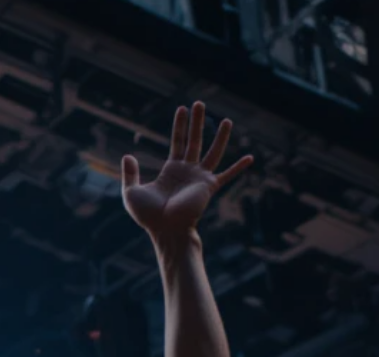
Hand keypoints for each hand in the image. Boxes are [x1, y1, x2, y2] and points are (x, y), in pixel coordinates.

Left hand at [122, 102, 253, 245]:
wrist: (164, 230)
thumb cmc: (148, 217)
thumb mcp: (131, 192)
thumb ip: (130, 174)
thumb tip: (128, 156)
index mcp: (172, 170)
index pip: (178, 142)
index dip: (180, 126)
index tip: (182, 109)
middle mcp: (188, 171)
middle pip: (194, 140)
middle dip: (197, 122)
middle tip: (200, 103)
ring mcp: (200, 178)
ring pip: (213, 152)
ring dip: (220, 137)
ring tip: (227, 120)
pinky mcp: (208, 187)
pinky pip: (227, 175)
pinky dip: (239, 167)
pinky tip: (250, 158)